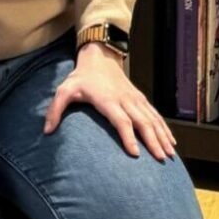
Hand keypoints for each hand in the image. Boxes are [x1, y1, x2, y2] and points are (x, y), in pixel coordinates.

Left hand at [45, 44, 176, 161]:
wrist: (100, 58)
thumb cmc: (81, 78)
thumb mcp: (63, 90)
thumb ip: (55, 109)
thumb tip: (47, 131)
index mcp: (108, 100)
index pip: (121, 121)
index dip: (128, 137)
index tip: (135, 154)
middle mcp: (126, 100)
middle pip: (143, 123)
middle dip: (153, 141)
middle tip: (161, 159)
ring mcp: (135, 99)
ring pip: (153, 120)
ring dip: (162, 137)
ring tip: (170, 155)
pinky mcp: (140, 99)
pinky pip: (155, 115)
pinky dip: (164, 128)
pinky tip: (171, 141)